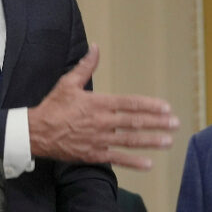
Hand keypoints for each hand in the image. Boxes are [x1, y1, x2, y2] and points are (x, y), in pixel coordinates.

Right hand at [28, 43, 178, 169]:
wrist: (36, 132)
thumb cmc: (53, 106)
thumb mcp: (68, 83)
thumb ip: (86, 66)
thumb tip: (95, 47)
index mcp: (98, 103)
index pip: (130, 104)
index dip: (149, 106)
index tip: (165, 107)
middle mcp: (102, 122)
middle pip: (134, 122)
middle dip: (157, 123)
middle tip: (175, 124)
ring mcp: (99, 140)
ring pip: (129, 141)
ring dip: (150, 141)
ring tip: (168, 141)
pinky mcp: (94, 155)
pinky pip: (117, 159)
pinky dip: (133, 162)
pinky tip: (148, 164)